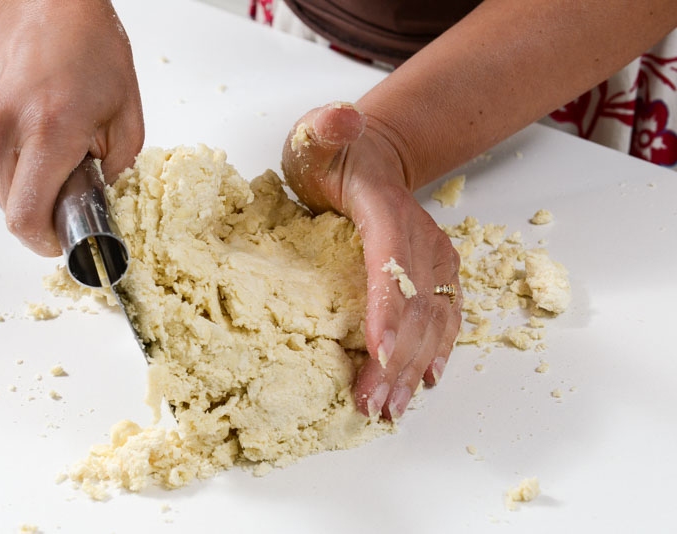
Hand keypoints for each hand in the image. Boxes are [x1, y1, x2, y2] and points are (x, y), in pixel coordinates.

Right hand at [0, 0, 143, 255]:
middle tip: (72, 189)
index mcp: (50, 131)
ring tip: (55, 158)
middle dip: (45, 213)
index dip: (45, 241)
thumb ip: (118, 173)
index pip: (26, 216)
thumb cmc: (92, 53)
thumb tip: (101, 205)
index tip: (64, 240)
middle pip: (12, 211)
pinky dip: (14, 173)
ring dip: (29, 191)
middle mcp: (6, 130)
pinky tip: (35, 146)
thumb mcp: (127, 119)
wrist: (50, 11)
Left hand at [282, 103, 461, 419]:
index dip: (388, 306)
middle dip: (397, 358)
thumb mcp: (318, 135)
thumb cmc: (337, 156)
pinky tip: (425, 382)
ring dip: (414, 368)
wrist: (373, 158)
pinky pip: (444, 319)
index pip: (390, 259)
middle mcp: (419, 238)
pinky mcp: (434, 275)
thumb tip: (343, 120)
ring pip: (432, 321)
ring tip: (390, 408)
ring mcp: (432, 259)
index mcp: (386, 210)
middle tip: (373, 402)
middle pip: (415, 303)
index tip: (380, 349)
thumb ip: (327, 129)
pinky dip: (436, 353)